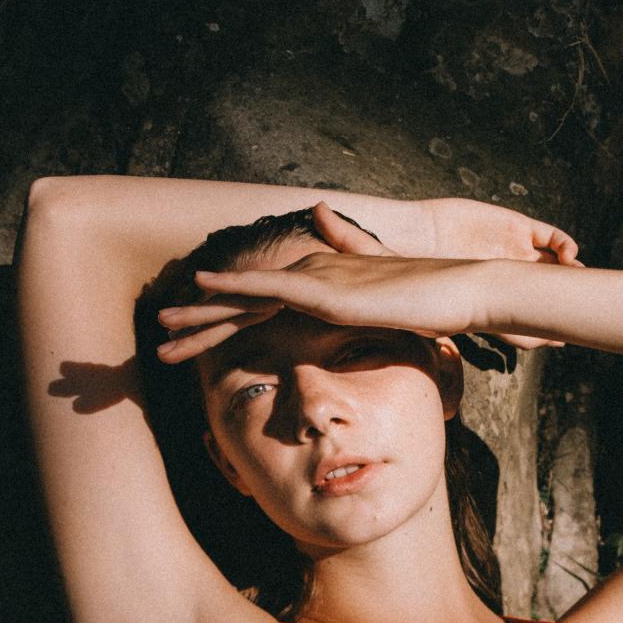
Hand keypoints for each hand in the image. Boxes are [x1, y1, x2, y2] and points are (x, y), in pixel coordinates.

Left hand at [156, 203, 573, 360]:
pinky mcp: (323, 287)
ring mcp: (314, 279)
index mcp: (318, 288)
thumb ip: (361, 299)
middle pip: (241, 304)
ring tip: (162, 331)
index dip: (223, 326)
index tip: (191, 346)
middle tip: (160, 344)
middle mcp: (309, 276)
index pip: (259, 310)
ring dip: (199, 314)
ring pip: (243, 297)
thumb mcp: (388, 312)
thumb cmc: (432, 306)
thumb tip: (348, 282)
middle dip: (198, 325)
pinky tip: (201, 286)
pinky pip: (267, 285)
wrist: (462, 294)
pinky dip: (231, 285)